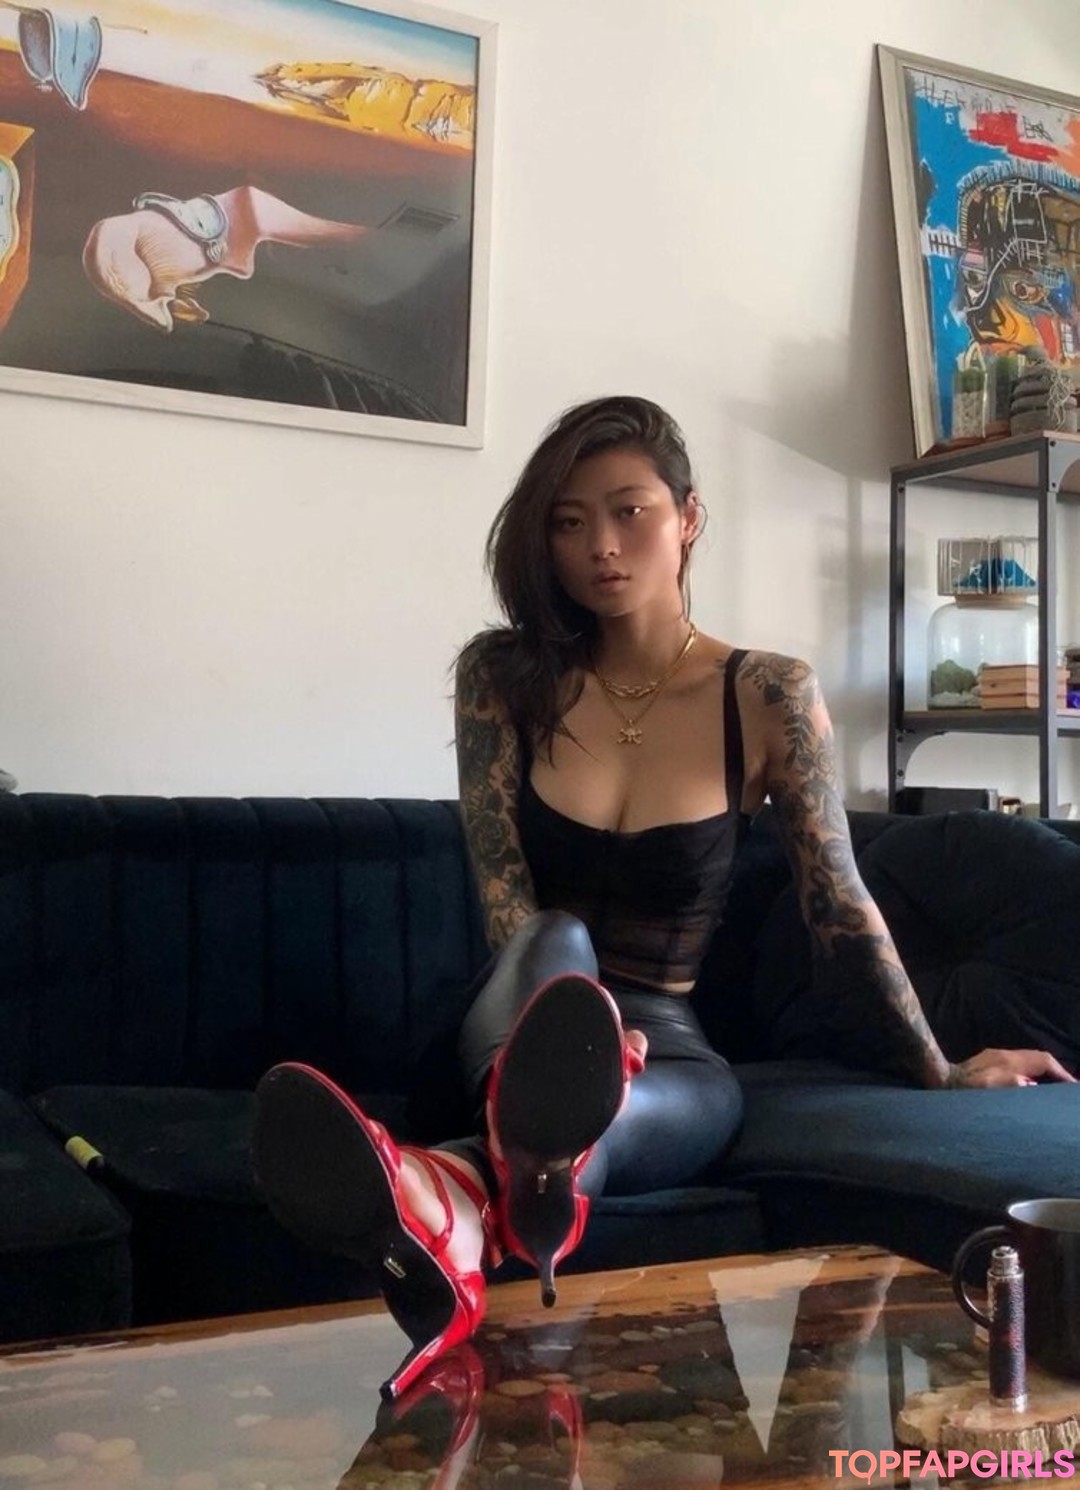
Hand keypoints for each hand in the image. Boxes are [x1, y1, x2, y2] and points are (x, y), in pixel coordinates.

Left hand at [947, 1048, 1076, 1087]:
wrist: (937, 1080)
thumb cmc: (960, 1088)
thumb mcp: (983, 1087)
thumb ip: (1008, 1082)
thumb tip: (1029, 1082)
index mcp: (1007, 1060)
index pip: (1043, 1060)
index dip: (1061, 1073)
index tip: (1072, 1087)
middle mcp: (1004, 1054)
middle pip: (1039, 1057)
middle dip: (1057, 1070)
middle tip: (1068, 1087)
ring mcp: (996, 1057)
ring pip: (1030, 1060)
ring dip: (1046, 1071)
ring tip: (1056, 1087)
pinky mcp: (990, 1063)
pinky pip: (1020, 1065)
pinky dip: (1033, 1073)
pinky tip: (1033, 1085)